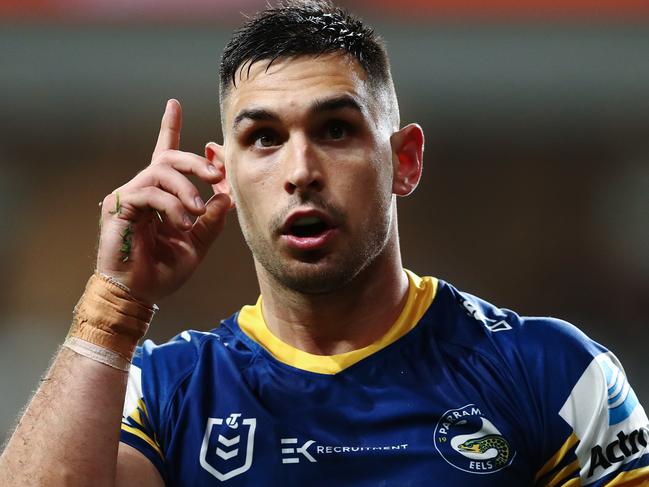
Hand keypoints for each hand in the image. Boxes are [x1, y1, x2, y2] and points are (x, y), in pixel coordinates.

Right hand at [96, 99, 230, 303]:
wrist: (139, 294)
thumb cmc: (163, 270)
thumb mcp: (198, 244)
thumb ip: (212, 220)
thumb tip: (226, 196)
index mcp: (161, 195)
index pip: (164, 154)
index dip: (169, 128)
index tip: (173, 104)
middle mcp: (144, 189)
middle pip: (168, 156)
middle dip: (197, 161)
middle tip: (217, 174)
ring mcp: (130, 195)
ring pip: (162, 170)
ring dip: (187, 188)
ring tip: (197, 212)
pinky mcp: (120, 205)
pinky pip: (151, 192)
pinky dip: (172, 206)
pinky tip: (181, 224)